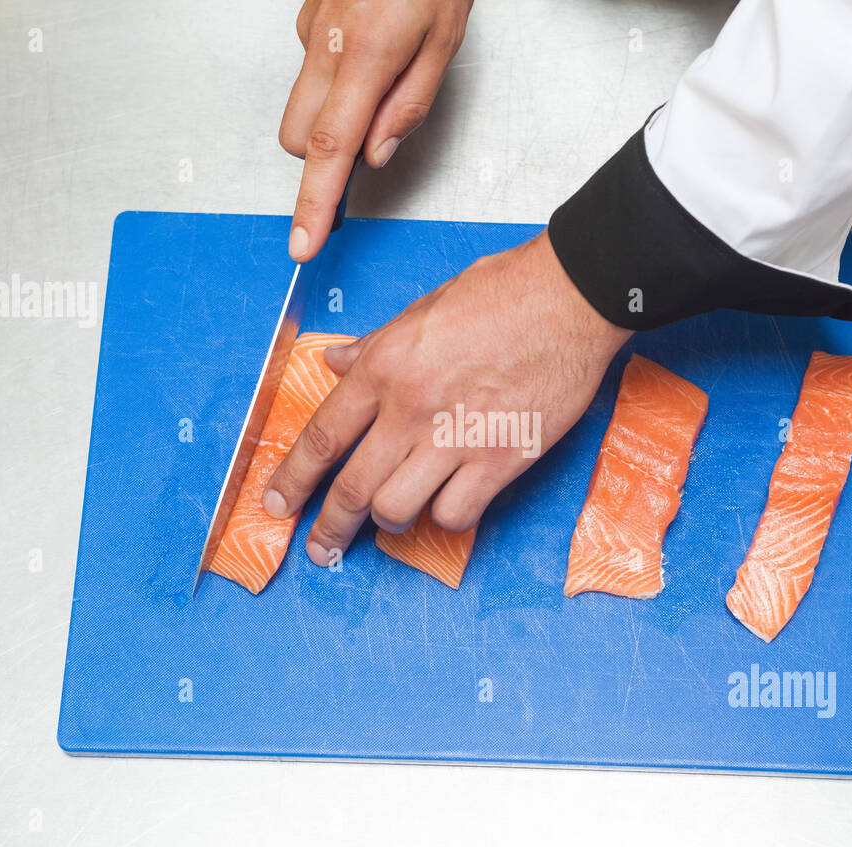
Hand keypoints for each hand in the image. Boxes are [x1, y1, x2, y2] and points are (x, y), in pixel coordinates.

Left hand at [262, 229, 632, 564]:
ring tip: (392, 519)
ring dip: (389, 521)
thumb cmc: (504, 294)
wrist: (572, 298)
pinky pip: (455, 514)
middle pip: (352, 488)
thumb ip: (376, 344)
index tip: (280, 502)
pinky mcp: (501, 459)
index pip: (323, 436)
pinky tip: (450, 502)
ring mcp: (456, 438)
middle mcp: (412, 408)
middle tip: (321, 547)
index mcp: (386, 366)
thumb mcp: (422, 308)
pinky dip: (447, 515)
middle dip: (329, 527)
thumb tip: (337, 362)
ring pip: (397, 509)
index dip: (295, 478)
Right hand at [280, 0, 472, 260]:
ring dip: (334, 115)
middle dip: (327, 156)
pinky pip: (313, 71)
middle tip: (373, 136)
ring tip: (381, 78)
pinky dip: (336, 80)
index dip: (315, 203)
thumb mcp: (444, 43)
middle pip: (300, 139)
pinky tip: (370, 49)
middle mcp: (326, 43)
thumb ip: (408, 105)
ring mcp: (310, 29)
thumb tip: (375, 155)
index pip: (331, 151)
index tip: (303, 241)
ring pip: (303, 106)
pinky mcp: (306, 18)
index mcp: (366, 55)